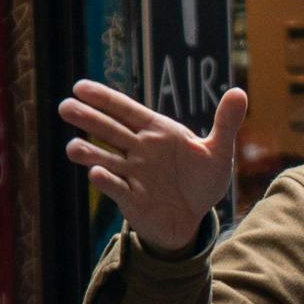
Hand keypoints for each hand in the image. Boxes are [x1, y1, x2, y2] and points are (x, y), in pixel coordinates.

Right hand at [59, 79, 247, 255]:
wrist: (195, 217)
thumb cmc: (201, 181)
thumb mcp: (218, 151)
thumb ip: (226, 123)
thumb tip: (239, 92)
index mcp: (157, 132)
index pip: (126, 110)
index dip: (104, 98)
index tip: (80, 86)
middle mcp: (139, 150)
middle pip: (110, 131)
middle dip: (88, 119)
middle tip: (64, 106)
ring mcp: (133, 175)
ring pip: (105, 159)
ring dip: (88, 153)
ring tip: (72, 147)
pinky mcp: (131, 199)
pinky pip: (117, 188)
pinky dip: (108, 182)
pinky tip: (96, 174)